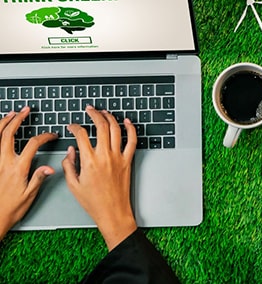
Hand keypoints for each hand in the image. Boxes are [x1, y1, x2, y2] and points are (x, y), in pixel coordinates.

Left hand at [0, 108, 55, 239]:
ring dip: (3, 123)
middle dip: (17, 119)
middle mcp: (4, 163)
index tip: (52, 136)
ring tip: (11, 114)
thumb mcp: (29, 195)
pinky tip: (0, 131)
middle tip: (25, 111)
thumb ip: (39, 178)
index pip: (33, 144)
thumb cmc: (11, 209)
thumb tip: (50, 167)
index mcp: (17, 168)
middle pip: (9, 134)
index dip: (45, 136)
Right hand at [62, 107, 137, 250]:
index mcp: (89, 161)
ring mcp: (119, 157)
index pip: (81, 135)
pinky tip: (126, 121)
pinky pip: (132, 140)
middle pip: (101, 126)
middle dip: (94, 114)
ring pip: (116, 129)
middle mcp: (105, 156)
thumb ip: (69, 165)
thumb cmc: (93, 201)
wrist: (112, 211)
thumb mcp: (73, 185)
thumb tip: (70, 150)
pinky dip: (131, 128)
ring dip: (110, 117)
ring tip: (104, 112)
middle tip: (89, 110)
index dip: (75, 127)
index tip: (72, 125)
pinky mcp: (128, 160)